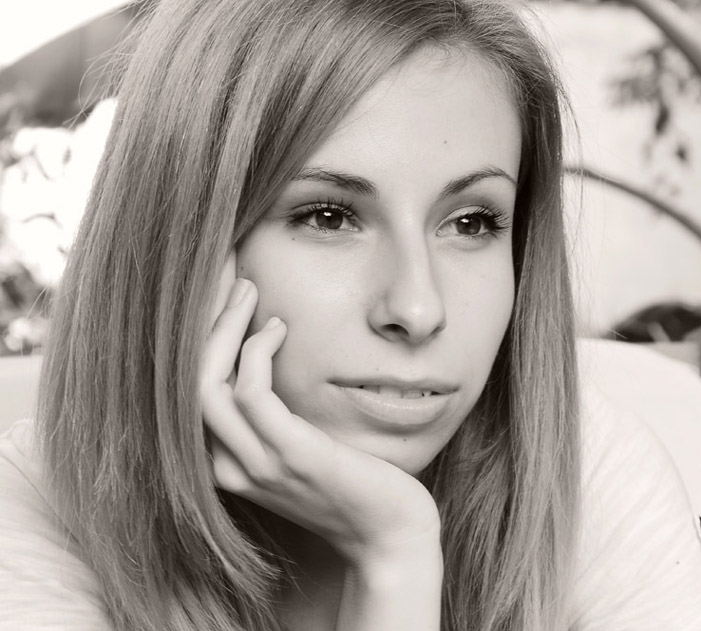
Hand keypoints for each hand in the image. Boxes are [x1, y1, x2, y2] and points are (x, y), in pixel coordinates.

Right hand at [201, 256, 441, 563]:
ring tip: (250, 289)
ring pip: (205, 383)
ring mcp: (256, 465)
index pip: (184, 389)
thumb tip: (264, 344)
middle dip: (199, 320)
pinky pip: (251, 393)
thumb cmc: (351, 480)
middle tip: (225, 272)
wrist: (391, 533)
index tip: (214, 290)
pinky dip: (258, 351)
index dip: (192, 334)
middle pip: (183, 381)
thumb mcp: (297, 442)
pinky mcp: (292, 456)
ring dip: (224, 327)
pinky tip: (279, 327)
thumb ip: (271, 412)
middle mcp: (226, 467)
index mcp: (224, 462)